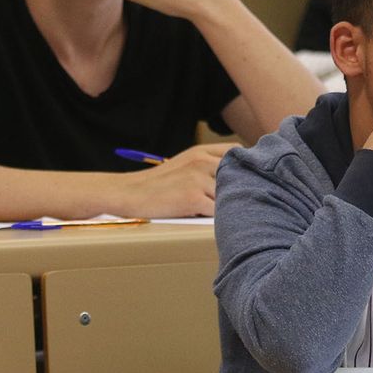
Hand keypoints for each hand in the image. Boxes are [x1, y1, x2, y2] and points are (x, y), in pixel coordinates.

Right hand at [121, 142, 238, 216]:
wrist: (128, 194)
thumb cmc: (157, 183)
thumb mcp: (184, 163)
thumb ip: (207, 164)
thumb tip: (237, 174)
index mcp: (201, 151)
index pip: (236, 152)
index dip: (242, 165)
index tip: (244, 177)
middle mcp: (202, 162)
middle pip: (238, 174)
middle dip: (239, 187)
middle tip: (238, 200)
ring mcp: (198, 179)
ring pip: (228, 196)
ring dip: (226, 206)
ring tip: (217, 212)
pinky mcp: (193, 199)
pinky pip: (217, 212)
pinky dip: (216, 218)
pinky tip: (208, 220)